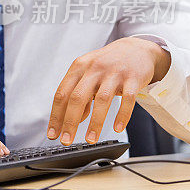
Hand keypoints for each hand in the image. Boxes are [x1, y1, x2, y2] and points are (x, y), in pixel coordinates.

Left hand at [47, 37, 170, 145]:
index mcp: (78, 67)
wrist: (136, 49)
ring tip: (90, 140)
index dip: (56, 115)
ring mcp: (114, 73)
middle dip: (69, 122)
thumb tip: (73, 120)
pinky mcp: (133, 78)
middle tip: (66, 140)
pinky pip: (127, 99)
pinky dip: (122, 115)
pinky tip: (117, 128)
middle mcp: (94, 69)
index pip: (62, 94)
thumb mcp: (89, 75)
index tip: (52, 133)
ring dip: (95, 123)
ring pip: (102, 100)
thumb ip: (80, 95)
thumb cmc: (107, 65)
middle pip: (77, 97)